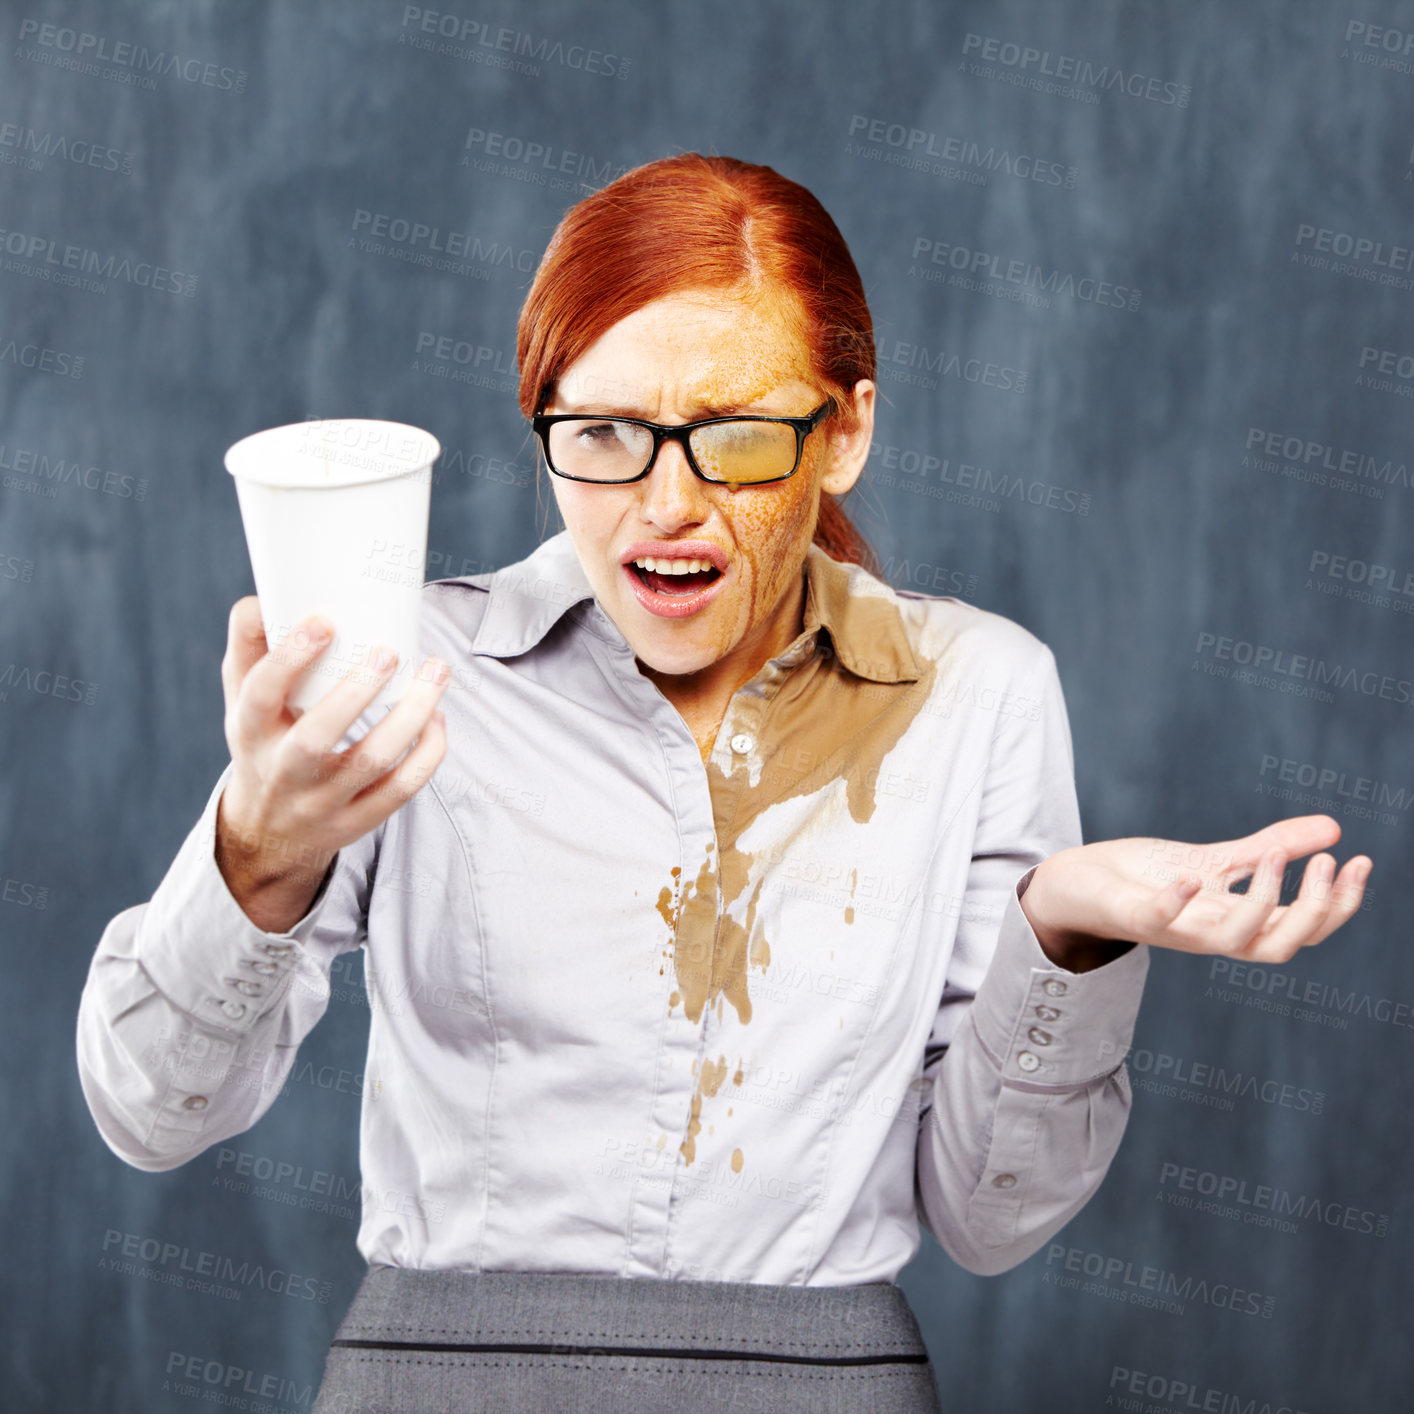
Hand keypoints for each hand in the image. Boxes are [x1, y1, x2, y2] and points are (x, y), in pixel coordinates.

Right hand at [216, 597, 450, 921]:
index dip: (290, 658)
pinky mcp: (359, 820)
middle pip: (315, 739)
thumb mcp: (240, 701)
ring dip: (410, 716)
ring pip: (371, 761)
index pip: (261, 694)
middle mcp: (284, 771)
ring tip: (436, 672)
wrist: (266, 834)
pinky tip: (437, 718)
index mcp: (251, 732)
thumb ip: (249, 648)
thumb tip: (261, 598)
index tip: (325, 622)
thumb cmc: (263, 744)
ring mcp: (324, 801)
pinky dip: (428, 752)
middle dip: (355, 694)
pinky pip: (402, 789)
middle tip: (388, 653)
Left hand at [1018, 815, 1371, 970]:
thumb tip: (1332, 827)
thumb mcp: (1217, 859)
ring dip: (1263, 903)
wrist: (1080, 883)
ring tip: (1275, 856)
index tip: (1358, 861)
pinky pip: (1159, 920)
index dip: (1337, 905)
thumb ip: (1268, 849)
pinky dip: (1178, 903)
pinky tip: (1194, 876)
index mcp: (1236, 921)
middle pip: (1281, 946)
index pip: (1303, 930)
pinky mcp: (1133, 914)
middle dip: (1314, 910)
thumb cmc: (1148, 877)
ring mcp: (1174, 928)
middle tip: (1326, 862)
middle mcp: (1211, 933)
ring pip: (1233, 942)